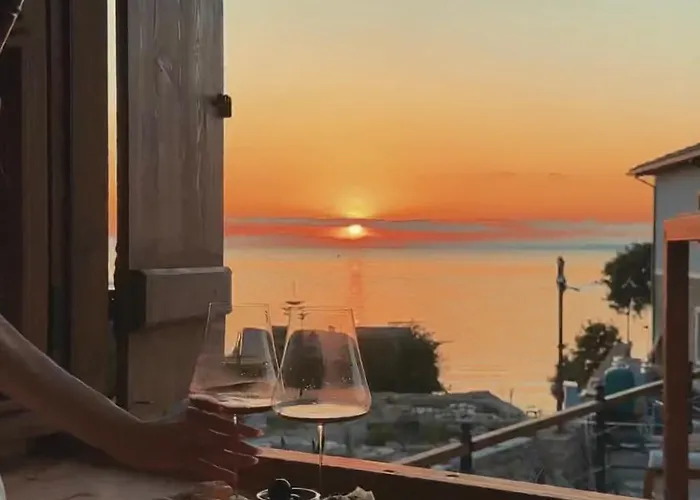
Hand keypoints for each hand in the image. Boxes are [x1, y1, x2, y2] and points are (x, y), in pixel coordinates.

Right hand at [109, 405, 261, 484]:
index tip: (258, 431)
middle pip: (224, 438)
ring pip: (218, 452)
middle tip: (261, 450)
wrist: (132, 437)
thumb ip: (200, 416)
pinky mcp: (180, 460)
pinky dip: (219, 471)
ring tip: (254, 460)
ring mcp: (188, 445)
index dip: (242, 428)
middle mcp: (195, 429)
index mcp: (196, 418)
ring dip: (237, 457)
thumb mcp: (182, 417)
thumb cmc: (158, 427)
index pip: (224, 423)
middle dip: (244, 445)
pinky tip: (231, 476)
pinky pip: (204, 466)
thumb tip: (222, 415)